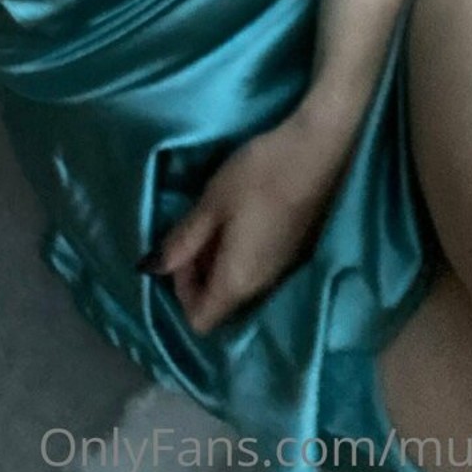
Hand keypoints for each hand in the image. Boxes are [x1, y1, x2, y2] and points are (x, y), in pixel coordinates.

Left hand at [139, 109, 356, 334]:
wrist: (319, 151)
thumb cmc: (259, 176)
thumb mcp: (212, 203)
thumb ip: (182, 241)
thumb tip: (152, 269)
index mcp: (237, 282)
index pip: (200, 320)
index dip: (181, 290)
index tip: (182, 248)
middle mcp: (262, 287)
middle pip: (221, 303)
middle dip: (199, 273)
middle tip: (195, 228)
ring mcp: (283, 270)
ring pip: (240, 284)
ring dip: (220, 259)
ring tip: (218, 217)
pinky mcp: (296, 251)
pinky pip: (258, 267)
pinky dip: (242, 250)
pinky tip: (243, 213)